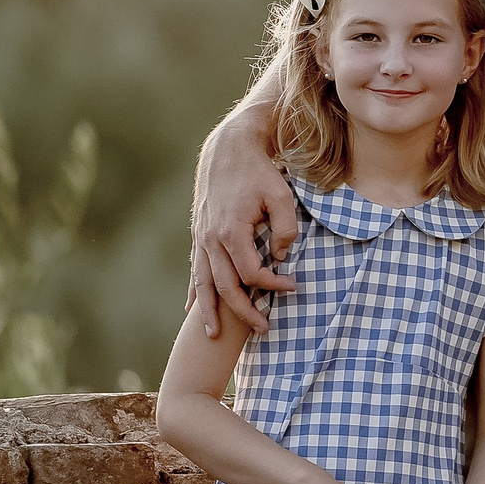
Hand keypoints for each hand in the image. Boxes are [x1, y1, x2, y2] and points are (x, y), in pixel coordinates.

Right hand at [190, 118, 297, 333]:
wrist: (228, 148)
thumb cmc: (259, 171)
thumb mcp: (283, 196)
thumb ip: (286, 229)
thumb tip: (281, 258)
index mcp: (232, 231)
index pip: (252, 272)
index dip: (272, 285)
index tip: (292, 287)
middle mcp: (211, 238)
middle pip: (225, 286)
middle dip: (242, 311)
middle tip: (263, 329)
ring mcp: (201, 237)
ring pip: (203, 282)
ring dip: (209, 310)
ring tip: (211, 335)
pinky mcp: (199, 233)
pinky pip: (195, 269)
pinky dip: (194, 291)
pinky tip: (192, 309)